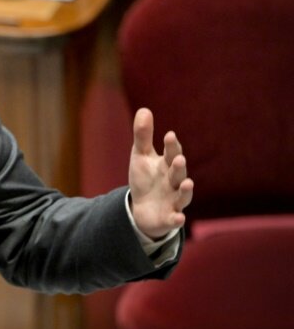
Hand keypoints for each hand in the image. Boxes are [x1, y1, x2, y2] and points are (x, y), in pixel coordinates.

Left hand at [128, 108, 193, 239]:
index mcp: (167, 165)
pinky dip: (177, 219)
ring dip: (185, 190)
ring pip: (182, 196)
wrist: (143, 209)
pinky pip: (175, 219)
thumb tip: (144, 109)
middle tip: (178, 158)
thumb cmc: (145, 178)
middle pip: (178, 173)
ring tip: (187, 183)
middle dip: (179, 166)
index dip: (171, 146)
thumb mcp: (141, 156)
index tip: (169, 135)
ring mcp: (173, 200)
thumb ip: (143, 136)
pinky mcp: (169, 217)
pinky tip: (178, 218)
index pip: (171, 154)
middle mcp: (174, 182)